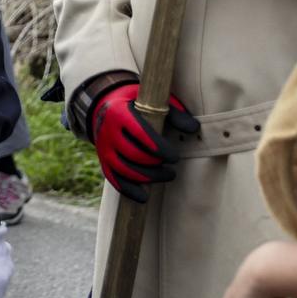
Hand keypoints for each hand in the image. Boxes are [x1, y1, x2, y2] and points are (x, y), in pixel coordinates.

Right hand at [90, 78, 201, 203]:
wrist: (105, 105)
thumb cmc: (137, 103)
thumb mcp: (153, 101)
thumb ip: (174, 113)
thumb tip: (193, 128)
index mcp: (120, 113)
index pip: (141, 135)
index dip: (160, 149)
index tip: (175, 157)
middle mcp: (108, 131)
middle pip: (133, 155)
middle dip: (156, 166)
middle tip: (173, 169)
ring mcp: (103, 147)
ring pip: (124, 169)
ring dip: (148, 178)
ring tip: (167, 175)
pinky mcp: (103, 159)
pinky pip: (114, 178)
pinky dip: (128, 190)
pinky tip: (144, 197)